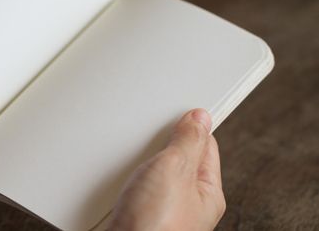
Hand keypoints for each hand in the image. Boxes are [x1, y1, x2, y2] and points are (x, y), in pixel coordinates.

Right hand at [110, 109, 225, 230]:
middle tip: (150, 133)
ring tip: (134, 156)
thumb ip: (188, 141)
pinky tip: (122, 173)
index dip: (192, 125)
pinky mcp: (138, 211)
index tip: (181, 109)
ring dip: (142, 160)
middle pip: (178, 157)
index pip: (205, 146)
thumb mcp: (175, 169)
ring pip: (154, 170)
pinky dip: (129, 174)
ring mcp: (161, 207)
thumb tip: (200, 118)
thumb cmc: (153, 224)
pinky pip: (137, 183)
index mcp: (206, 191)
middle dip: (162, 143)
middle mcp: (186, 202)